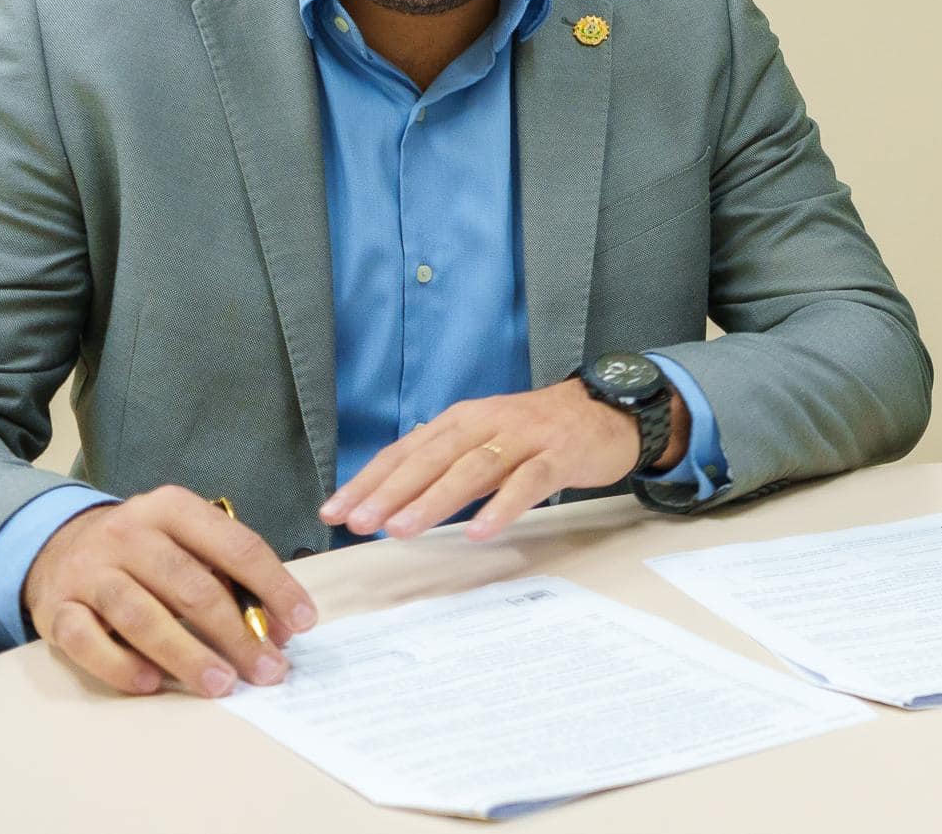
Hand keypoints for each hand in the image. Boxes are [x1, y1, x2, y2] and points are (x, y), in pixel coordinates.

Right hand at [22, 485, 315, 697]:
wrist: (58, 545)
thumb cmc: (144, 551)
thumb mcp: (186, 542)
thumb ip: (230, 577)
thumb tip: (277, 631)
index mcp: (172, 508)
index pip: (236, 546)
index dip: (275, 586)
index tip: (303, 624)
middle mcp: (128, 533)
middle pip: (191, 586)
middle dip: (236, 634)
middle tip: (267, 670)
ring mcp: (88, 570)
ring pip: (141, 616)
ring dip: (187, 655)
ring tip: (222, 685)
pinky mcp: (56, 608)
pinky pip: (87, 642)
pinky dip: (121, 665)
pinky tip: (152, 683)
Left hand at [318, 381, 643, 541]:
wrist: (606, 412)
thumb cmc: (536, 434)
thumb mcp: (484, 441)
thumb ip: (444, 465)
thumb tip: (391, 500)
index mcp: (461, 420)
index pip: (406, 451)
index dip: (369, 481)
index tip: (335, 512)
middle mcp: (486, 423)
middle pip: (431, 457)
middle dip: (391, 491)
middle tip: (359, 523)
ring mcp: (524, 438)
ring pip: (472, 468)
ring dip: (434, 499)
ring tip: (402, 529)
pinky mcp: (559, 455)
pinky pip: (528, 482)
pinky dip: (502, 505)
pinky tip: (481, 530)